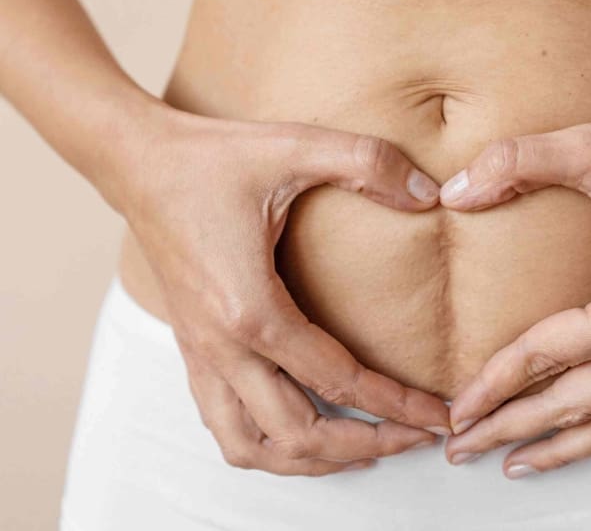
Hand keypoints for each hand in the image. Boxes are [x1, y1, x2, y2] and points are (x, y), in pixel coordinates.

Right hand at [115, 107, 451, 475]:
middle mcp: (221, 346)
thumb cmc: (211, 158)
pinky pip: (223, 423)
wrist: (136, 161)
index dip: (395, 404)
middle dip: (365, 445)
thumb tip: (429, 192)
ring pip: (251, 447)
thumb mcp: (295, 145)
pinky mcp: (191, 348)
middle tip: (416, 436)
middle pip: (297, 435)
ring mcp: (200, 353)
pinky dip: (265, 445)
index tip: (438, 418)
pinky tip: (298, 428)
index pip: (337, 379)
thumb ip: (367, 163)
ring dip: (310, 460)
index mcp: (252, 310)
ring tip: (363, 449)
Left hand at [437, 103, 590, 477]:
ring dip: (564, 446)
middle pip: (577, 405)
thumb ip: (518, 161)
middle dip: (514, 430)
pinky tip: (586, 432)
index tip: (455, 410)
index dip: (494, 384)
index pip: (548, 357)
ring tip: (515, 464)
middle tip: (461, 450)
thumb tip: (454, 191)